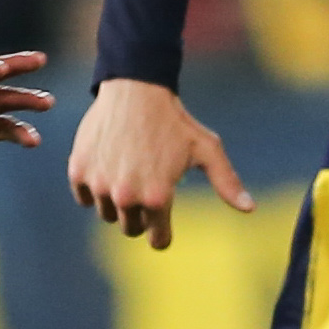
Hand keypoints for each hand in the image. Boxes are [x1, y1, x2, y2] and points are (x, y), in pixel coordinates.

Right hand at [69, 76, 254, 249]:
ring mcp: (100, 184)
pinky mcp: (79, 171)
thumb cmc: (176, 122)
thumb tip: (250, 209)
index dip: (163, 234)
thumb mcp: (207, 149)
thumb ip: (227, 182)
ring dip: (118, 202)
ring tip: (130, 174)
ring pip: (107, 214)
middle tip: (148, 189)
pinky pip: (84, 197)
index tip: (163, 227)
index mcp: (158, 197)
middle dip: (141, 215)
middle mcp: (127, 196)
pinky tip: (108, 169)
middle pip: (131, 229)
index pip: (158, 239)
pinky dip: (93, 188)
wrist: (136, 89)